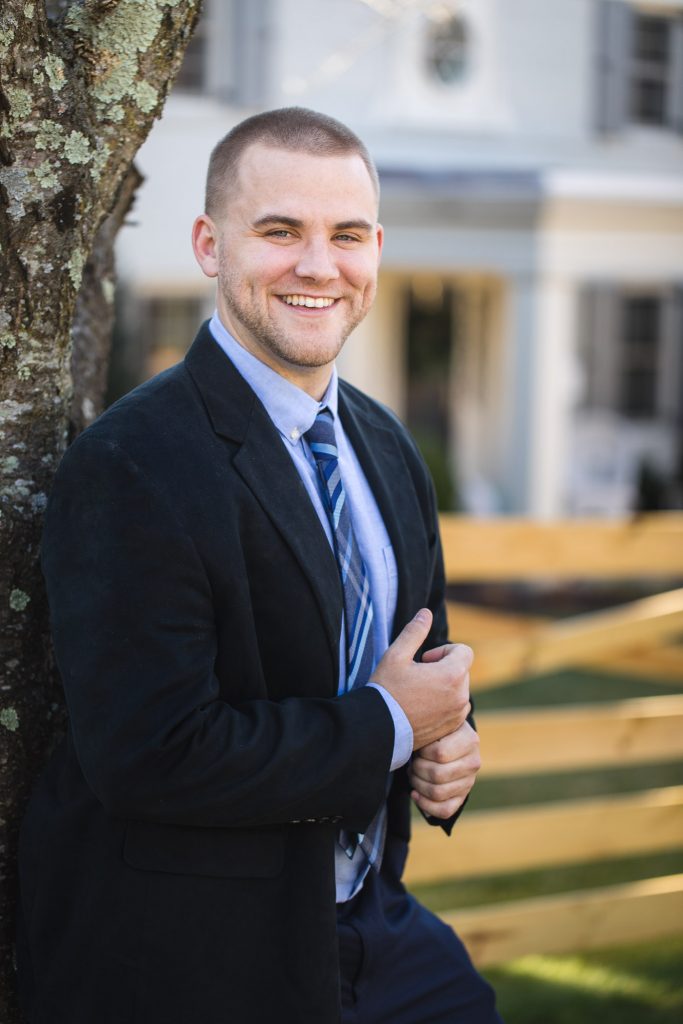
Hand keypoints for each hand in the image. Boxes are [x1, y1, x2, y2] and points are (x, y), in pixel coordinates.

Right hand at [370, 609, 471, 750]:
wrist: (379, 730)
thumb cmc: (386, 690)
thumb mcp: (396, 656)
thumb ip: (414, 632)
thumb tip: (426, 612)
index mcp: (451, 675)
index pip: (464, 651)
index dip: (444, 651)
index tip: (424, 660)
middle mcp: (460, 696)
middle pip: (461, 670)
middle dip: (443, 668)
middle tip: (417, 676)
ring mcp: (457, 715)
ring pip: (459, 690)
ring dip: (444, 686)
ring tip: (418, 693)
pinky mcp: (451, 728)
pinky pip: (455, 709)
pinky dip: (444, 704)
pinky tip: (421, 708)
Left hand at [409, 719, 480, 818]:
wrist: (450, 741)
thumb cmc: (437, 731)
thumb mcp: (438, 722)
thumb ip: (430, 724)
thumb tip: (413, 731)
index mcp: (469, 740)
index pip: (440, 754)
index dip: (422, 753)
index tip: (418, 747)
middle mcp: (473, 762)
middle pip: (437, 775)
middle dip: (417, 770)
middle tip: (411, 764)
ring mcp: (469, 782)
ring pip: (438, 793)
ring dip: (418, 786)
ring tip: (412, 775)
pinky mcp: (462, 798)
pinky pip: (445, 810)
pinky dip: (425, 805)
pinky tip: (415, 794)